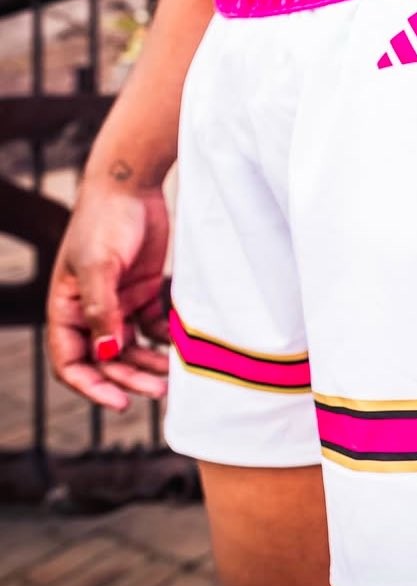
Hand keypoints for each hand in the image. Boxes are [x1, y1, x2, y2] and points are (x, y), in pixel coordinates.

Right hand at [47, 179, 170, 410]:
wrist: (132, 183)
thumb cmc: (105, 220)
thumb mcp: (99, 266)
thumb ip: (101, 311)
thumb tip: (108, 353)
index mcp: (66, 309)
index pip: (71, 362)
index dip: (92, 386)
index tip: (119, 401)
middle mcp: (90, 311)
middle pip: (106, 360)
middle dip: (129, 379)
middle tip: (157, 390)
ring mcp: (119, 301)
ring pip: (132, 348)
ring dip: (149, 365)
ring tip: (173, 376)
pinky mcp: (144, 290)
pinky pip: (153, 326)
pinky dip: (165, 340)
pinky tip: (181, 348)